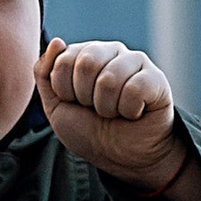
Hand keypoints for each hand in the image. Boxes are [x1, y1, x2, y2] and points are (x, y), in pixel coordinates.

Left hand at [37, 37, 200, 200]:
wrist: (121, 159)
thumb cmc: (90, 131)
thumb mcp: (56, 106)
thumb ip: (45, 73)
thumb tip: (56, 41)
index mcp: (85, 54)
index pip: (64, 59)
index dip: (64, 90)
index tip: (75, 103)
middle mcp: (110, 51)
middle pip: (87, 63)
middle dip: (85, 97)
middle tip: (96, 109)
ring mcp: (135, 62)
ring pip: (110, 79)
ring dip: (107, 108)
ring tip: (115, 112)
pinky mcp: (156, 78)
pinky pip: (134, 89)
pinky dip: (129, 110)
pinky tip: (134, 113)